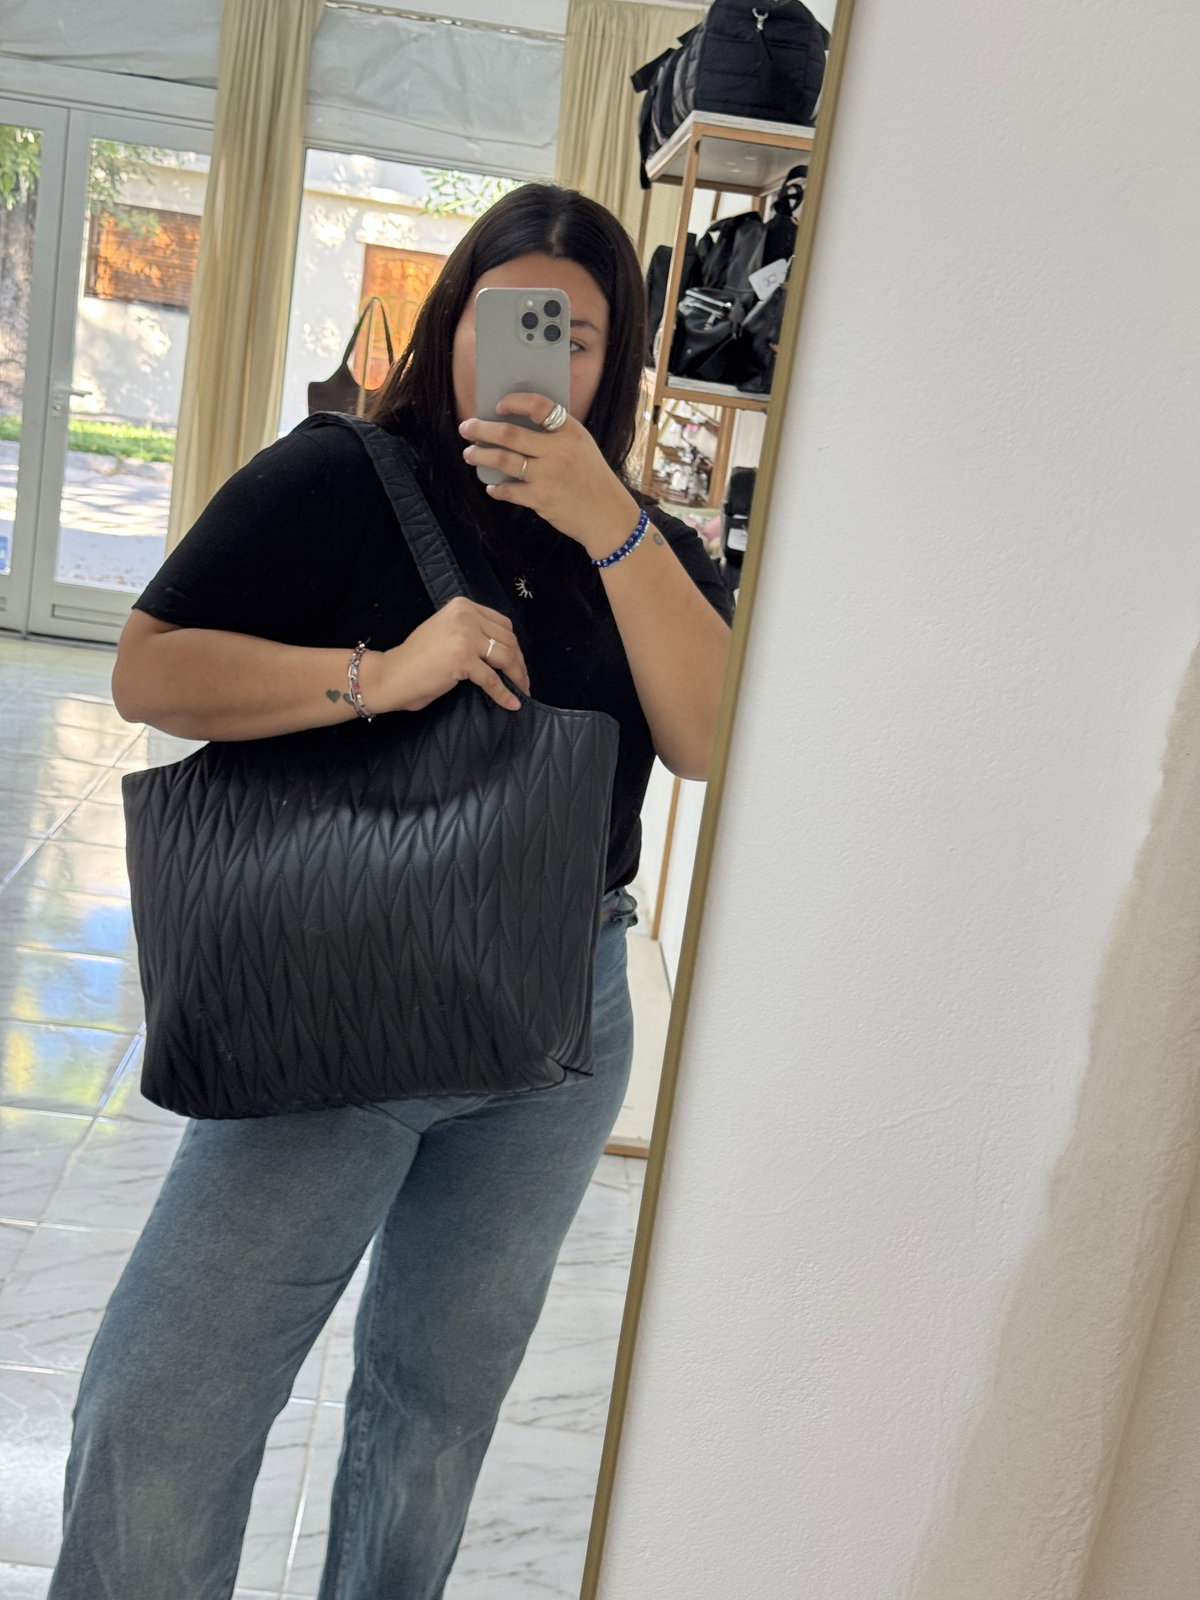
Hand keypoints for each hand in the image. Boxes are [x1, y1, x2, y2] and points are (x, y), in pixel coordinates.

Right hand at [358, 597, 529, 713]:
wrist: (392, 673)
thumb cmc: (417, 658)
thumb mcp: (447, 632)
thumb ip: (472, 632)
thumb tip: (504, 650)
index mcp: (463, 606)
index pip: (503, 624)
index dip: (514, 646)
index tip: (518, 662)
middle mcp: (465, 616)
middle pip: (508, 640)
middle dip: (519, 663)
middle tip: (523, 680)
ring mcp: (464, 637)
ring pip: (505, 658)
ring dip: (517, 677)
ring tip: (521, 690)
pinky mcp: (463, 660)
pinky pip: (492, 680)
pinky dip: (504, 694)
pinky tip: (512, 703)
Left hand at [458, 393, 641, 559]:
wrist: (608, 516)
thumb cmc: (592, 479)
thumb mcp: (582, 447)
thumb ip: (556, 435)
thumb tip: (514, 427)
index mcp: (570, 432)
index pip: (539, 406)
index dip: (515, 402)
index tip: (498, 405)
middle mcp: (557, 451)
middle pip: (509, 434)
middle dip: (481, 429)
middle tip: (466, 428)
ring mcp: (547, 475)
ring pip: (503, 460)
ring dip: (480, 456)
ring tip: (469, 454)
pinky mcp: (540, 499)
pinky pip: (508, 491)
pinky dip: (497, 488)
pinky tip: (492, 487)